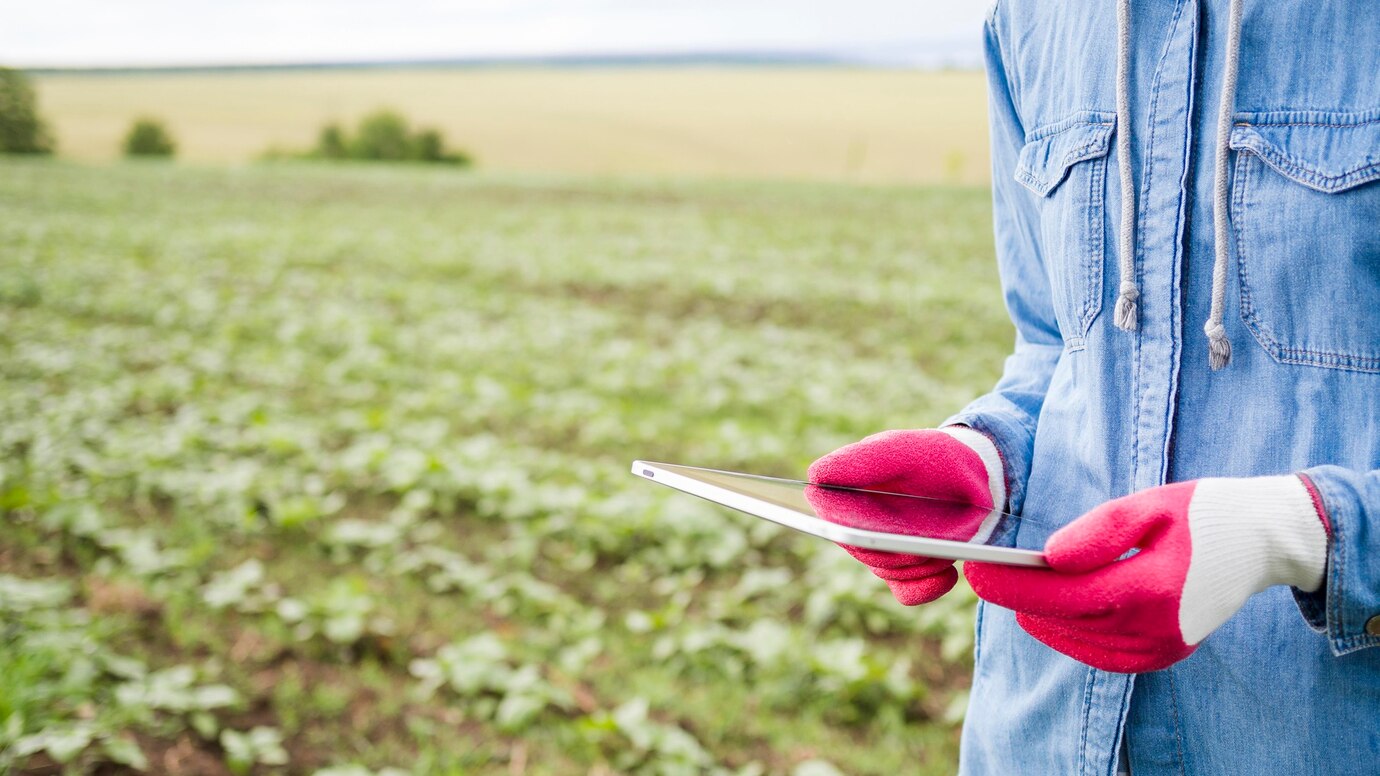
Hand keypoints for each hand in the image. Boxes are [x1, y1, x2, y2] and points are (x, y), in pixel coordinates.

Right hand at [807, 428, 1004, 604]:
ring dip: (919, 558)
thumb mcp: (900, 451)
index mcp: (847, 491)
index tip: (874, 523)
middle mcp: (860, 523)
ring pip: (887, 570)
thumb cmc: (934, 456)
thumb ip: (859, 460)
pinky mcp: (908, 571)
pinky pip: (907, 592)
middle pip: (863, 549)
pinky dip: (925, 586)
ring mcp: (884, 550)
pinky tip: (948, 573)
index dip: (851, 523)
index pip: (830, 517)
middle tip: (929, 526)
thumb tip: (814, 477)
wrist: (977, 475)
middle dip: (896, 542)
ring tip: (945, 541)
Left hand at [964, 475, 1329, 672]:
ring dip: (1041, 615)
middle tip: (983, 574)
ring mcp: (1160, 649)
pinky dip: (1069, 632)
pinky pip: (1099, 653)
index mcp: (1150, 588)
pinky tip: (1053, 608)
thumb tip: (1048, 559)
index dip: (1010, 586)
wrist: (1264, 542)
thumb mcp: (1150, 504)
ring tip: (1013, 586)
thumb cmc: (1203, 513)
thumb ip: (1098, 530)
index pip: (1059, 596)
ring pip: (1075, 640)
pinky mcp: (1163, 656)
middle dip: (1017, 597)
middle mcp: (1155, 629)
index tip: (973, 571)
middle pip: (1061, 619)